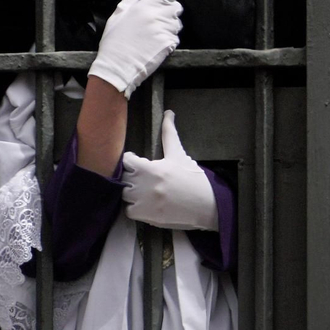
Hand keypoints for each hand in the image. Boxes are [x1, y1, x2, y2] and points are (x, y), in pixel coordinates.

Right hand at [88, 0, 182, 97]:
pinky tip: (156, 44)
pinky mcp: (169, 44)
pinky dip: (169, 41)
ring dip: (170, 27)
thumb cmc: (114, 41)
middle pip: (176, 7)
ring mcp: (165, 31)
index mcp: (145, 6)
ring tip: (155, 34)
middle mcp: (157, 16)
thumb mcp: (118, 15)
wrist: (118, 66)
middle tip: (159, 20)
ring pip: (177, 24)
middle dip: (170, 12)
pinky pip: (175, 38)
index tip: (163, 1)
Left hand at [120, 111, 218, 230]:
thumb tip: (168, 112)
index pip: (126, 161)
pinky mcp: (147, 216)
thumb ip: (169, 133)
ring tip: (143, 190)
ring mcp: (145, 203)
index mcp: (151, 169)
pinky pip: (129, 211)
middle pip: (123, 178)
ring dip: (131, 192)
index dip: (130, 160)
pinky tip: (145, 203)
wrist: (206, 204)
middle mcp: (145, 186)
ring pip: (125, 195)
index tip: (136, 162)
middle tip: (141, 176)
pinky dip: (134, 208)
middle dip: (130, 176)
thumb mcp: (178, 154)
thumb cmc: (192, 177)